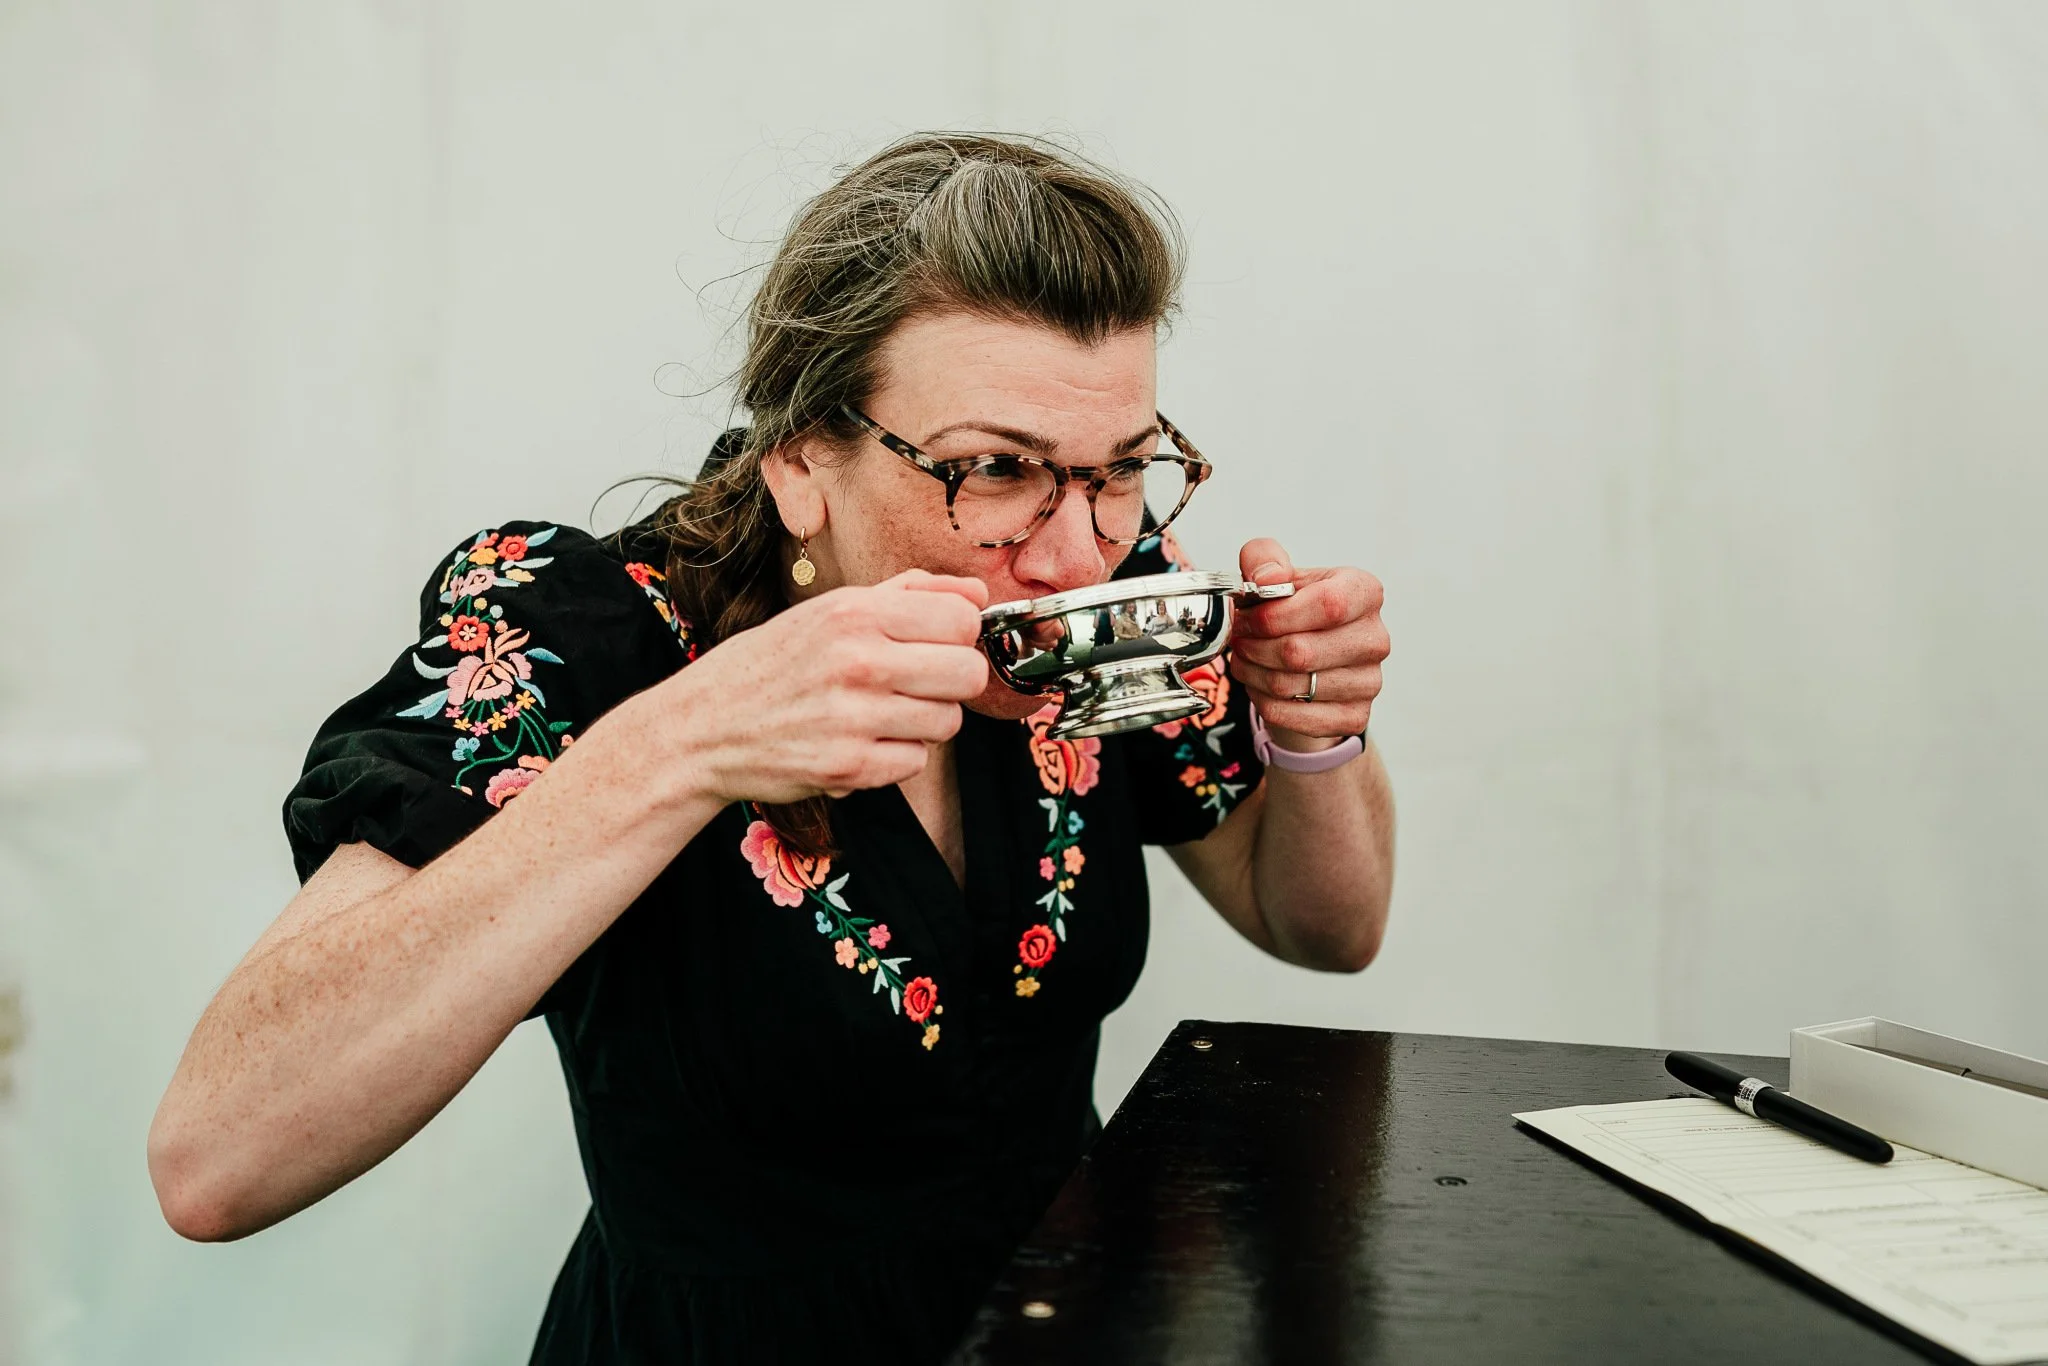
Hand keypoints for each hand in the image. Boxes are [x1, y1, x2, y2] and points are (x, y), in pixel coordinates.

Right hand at [631, 569, 990, 803]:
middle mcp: (857, 661)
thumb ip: (909, 594)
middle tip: (918, 684)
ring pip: (947, 722)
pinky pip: (916, 762)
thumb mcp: (830, 610)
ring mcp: (853, 718)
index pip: (962, 619)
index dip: (958, 634)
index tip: (936, 644)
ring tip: (882, 714)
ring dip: (923, 722)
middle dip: (952, 681)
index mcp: (855, 613)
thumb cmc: (773, 664)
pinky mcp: (848, 767)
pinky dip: (896, 757)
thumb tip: (977, 593)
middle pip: (968, 674)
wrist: (703, 727)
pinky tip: (863, 742)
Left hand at [1228, 538, 1387, 749]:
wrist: (1308, 655)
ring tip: (1246, 658)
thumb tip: (1267, 578)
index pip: (1328, 604)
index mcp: (1365, 593)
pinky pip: (1291, 715)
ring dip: (1253, 673)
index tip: (1247, 618)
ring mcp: (1370, 682)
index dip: (1276, 615)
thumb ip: (1263, 558)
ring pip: (1290, 686)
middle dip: (1254, 646)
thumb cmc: (1294, 609)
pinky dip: (1262, 701)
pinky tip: (1259, 684)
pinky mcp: (1355, 717)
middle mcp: (1376, 639)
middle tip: (1239, 640)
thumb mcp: (1275, 573)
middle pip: (1300, 652)